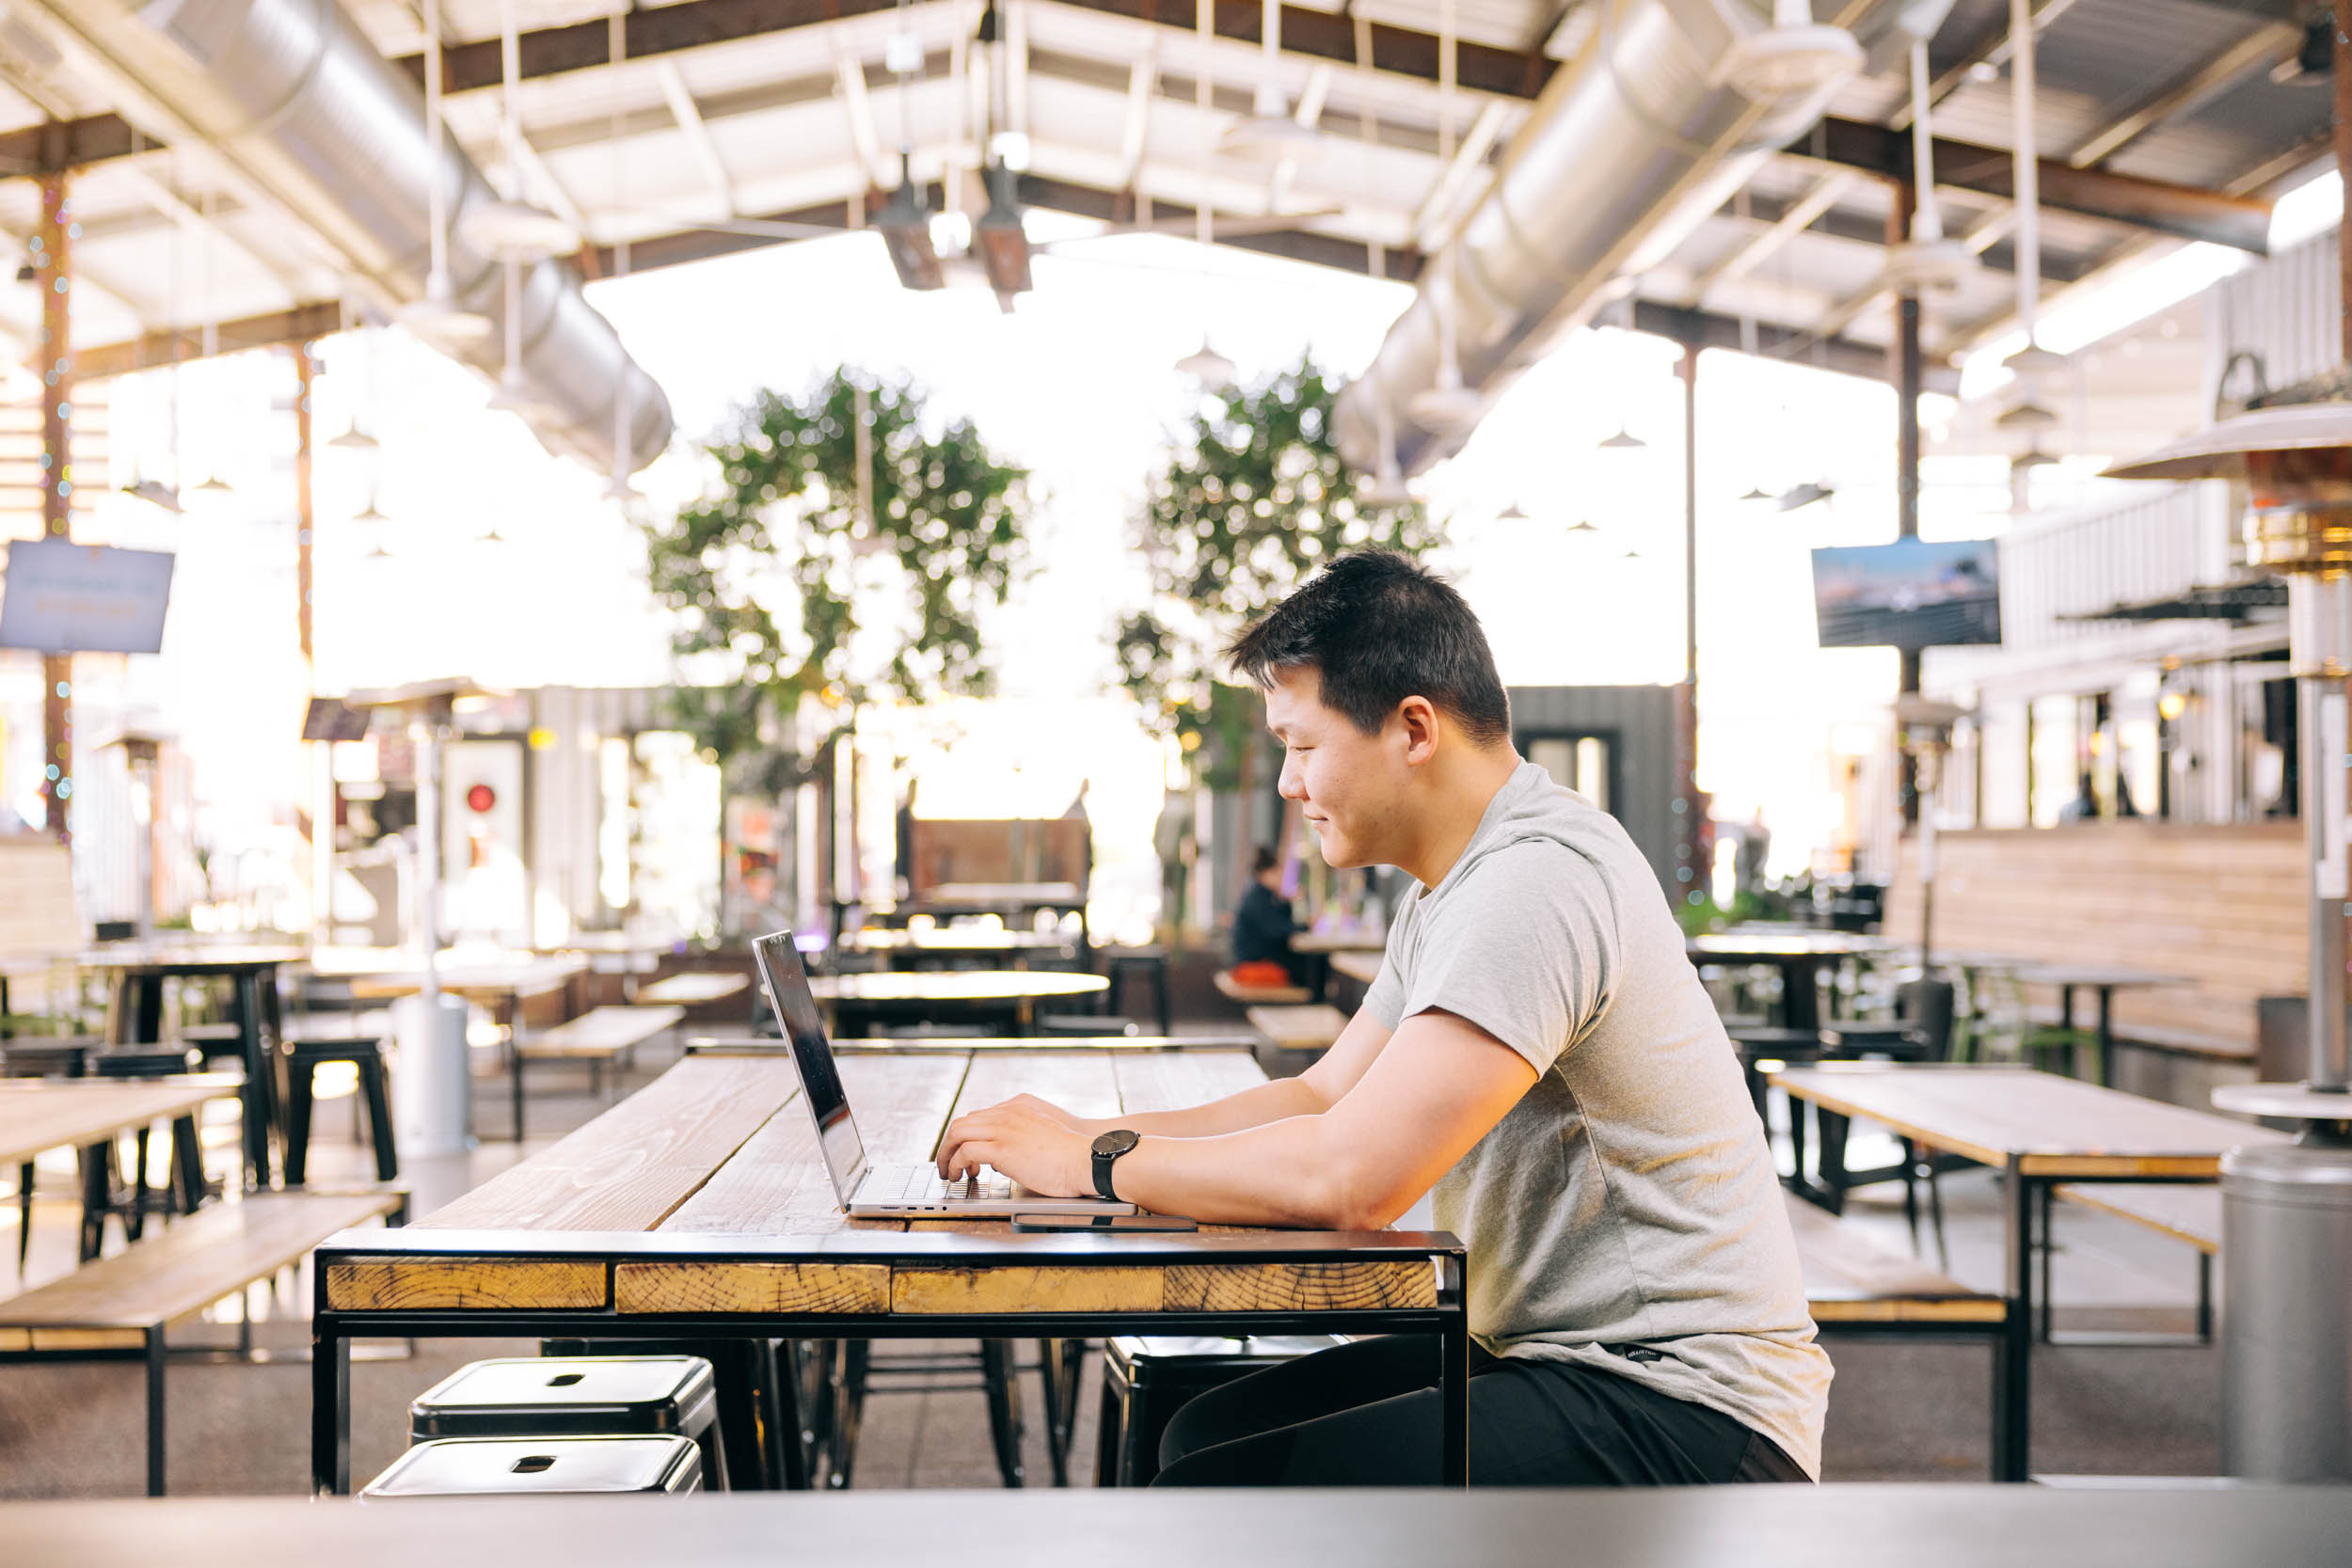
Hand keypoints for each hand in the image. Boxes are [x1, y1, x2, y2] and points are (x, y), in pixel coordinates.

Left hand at [935, 1096, 1095, 1197]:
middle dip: (949, 1145)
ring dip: (947, 1154)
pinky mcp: (1002, 1148)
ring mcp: (1003, 1128)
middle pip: (963, 1122)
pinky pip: (965, 1152)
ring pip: (957, 1133)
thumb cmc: (1071, 1155)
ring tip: (948, 1173)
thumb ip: (1020, 1139)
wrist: (1086, 1159)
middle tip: (948, 1164)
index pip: (979, 1116)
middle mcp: (1007, 1113)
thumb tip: (1000, 1159)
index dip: (967, 1136)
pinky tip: (960, 1175)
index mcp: (1018, 1107)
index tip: (963, 1154)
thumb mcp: (1041, 1137)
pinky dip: (956, 1164)